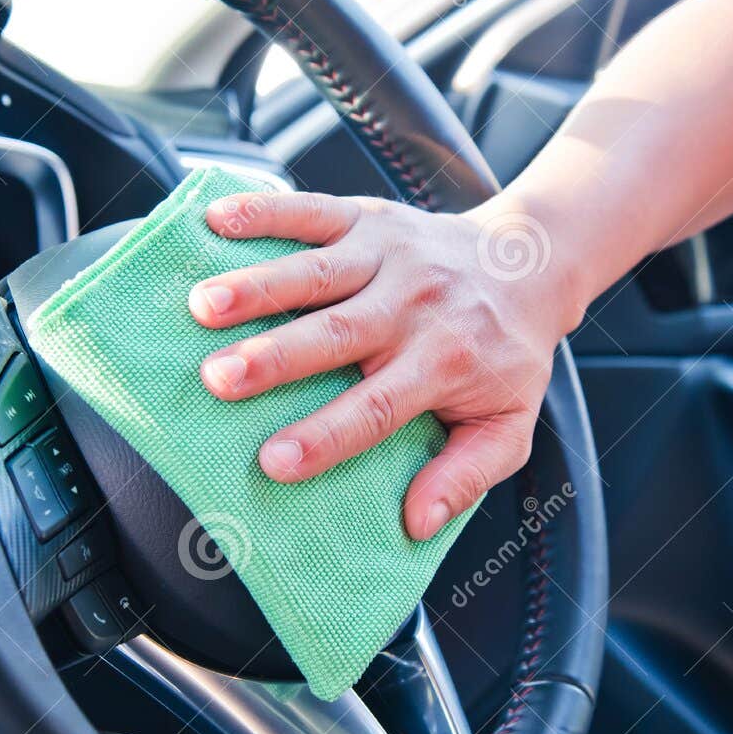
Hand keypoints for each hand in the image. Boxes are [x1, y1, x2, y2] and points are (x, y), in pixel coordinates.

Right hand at [189, 190, 585, 540]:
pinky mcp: (368, 217)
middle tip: (216, 379)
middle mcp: (414, 304)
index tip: (274, 463)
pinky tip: (217, 218)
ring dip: (257, 285)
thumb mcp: (508, 427)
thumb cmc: (505, 356)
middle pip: (338, 334)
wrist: (530, 266)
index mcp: (444, 361)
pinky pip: (314, 210)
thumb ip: (465, 477)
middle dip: (274, 356)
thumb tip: (417, 524)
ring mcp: (388, 255)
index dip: (326, 436)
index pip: (379, 407)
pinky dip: (264, 209)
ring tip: (202, 304)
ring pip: (317, 271)